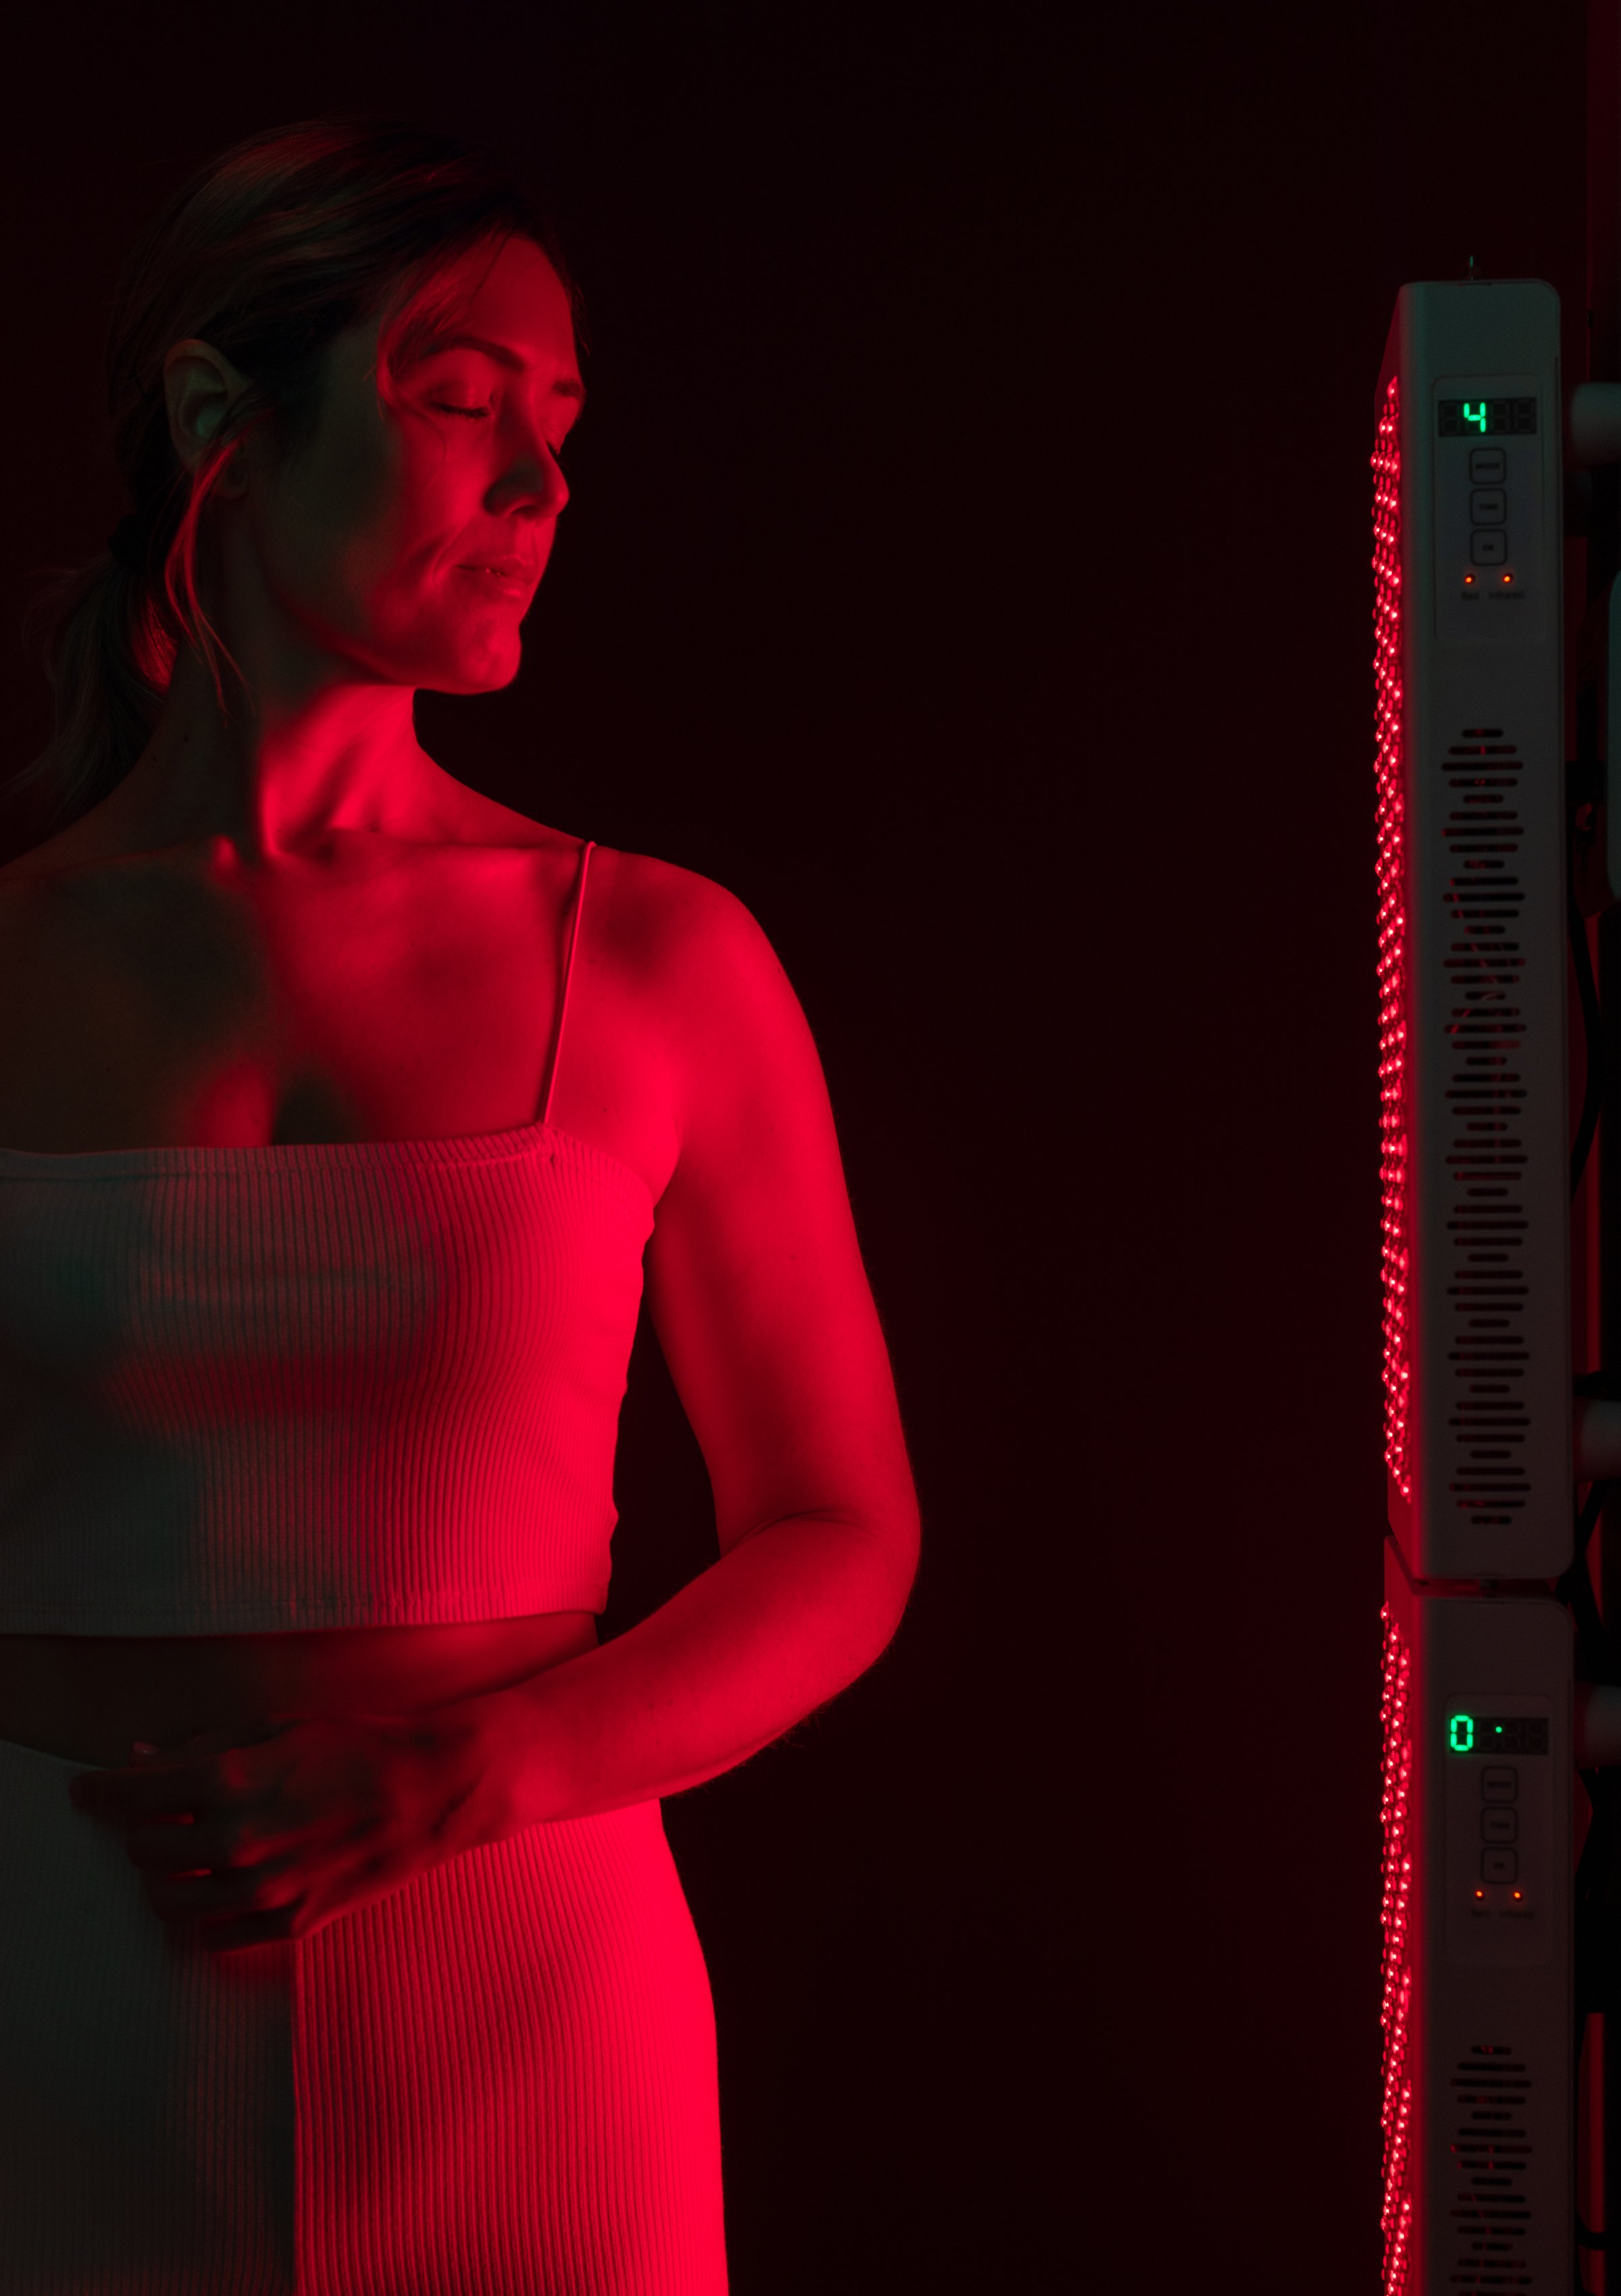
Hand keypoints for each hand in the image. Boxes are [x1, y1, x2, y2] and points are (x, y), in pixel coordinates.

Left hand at [66, 1706, 506, 1954]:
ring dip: (164, 1879)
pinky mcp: (290, 1922)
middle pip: (142, 1853)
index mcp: (230, 1780)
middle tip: (157, 1818)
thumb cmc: (357, 1744)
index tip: (87, 1790)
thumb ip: (202, 1747)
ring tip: (184, 1858)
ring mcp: (262, 1888)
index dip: (99, 1791)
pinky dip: (204, 1915)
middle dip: (139, 1833)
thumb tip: (143, 1760)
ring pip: (167, 1903)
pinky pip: (212, 1936)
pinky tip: (222, 1887)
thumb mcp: (277, 1726)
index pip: (131, 1796)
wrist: (431, 1788)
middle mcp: (237, 1839)